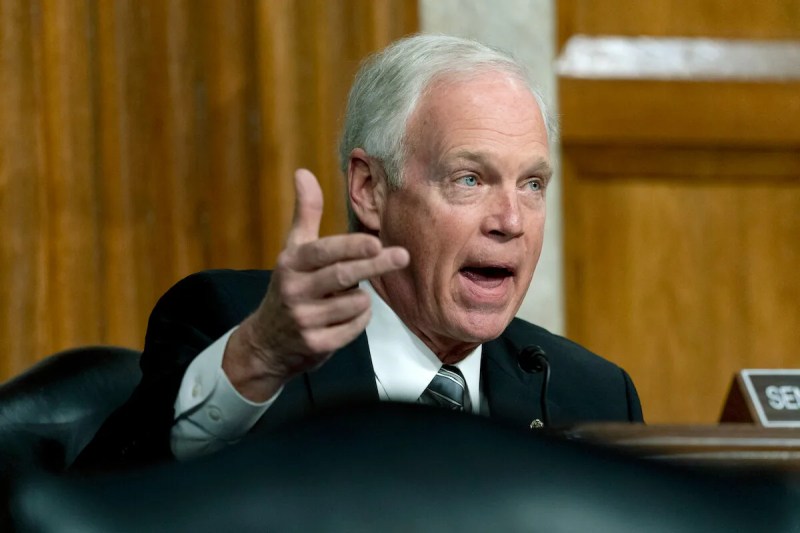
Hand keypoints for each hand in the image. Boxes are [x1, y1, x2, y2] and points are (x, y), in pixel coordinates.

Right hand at [223, 169, 408, 400]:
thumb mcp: (293, 250)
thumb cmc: (290, 287)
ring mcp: (304, 319)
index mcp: (291, 263)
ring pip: (354, 303)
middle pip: (343, 276)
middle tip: (402, 256)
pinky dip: (358, 320)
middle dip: (375, 265)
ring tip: (347, 298)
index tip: (375, 243)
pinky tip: (346, 317)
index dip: (350, 247)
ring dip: (361, 299)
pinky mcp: (316, 344)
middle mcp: (294, 290)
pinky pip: (354, 327)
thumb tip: (303, 172)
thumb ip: (305, 213)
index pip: (323, 252)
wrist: (267, 343)